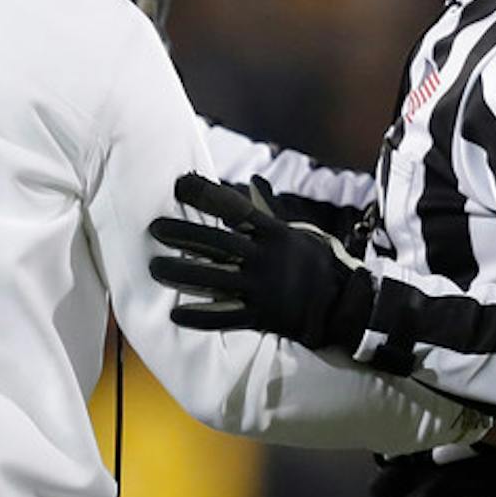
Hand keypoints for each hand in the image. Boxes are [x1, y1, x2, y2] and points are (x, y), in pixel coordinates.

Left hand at [149, 173, 374, 349]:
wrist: (341, 304)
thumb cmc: (314, 262)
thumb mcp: (294, 231)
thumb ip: (268, 209)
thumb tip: (255, 179)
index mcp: (273, 233)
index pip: (235, 208)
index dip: (206, 195)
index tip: (180, 183)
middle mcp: (265, 258)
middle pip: (217, 243)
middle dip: (183, 234)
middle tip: (154, 228)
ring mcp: (262, 288)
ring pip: (214, 278)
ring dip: (181, 273)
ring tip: (154, 267)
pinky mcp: (261, 316)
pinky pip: (224, 317)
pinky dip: (199, 316)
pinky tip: (174, 313)